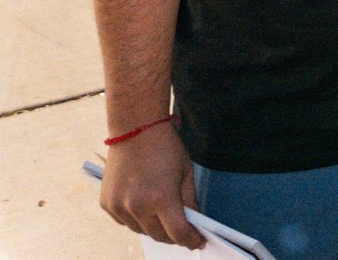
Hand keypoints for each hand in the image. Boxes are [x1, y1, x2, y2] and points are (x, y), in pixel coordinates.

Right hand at [100, 123, 203, 248]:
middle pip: (159, 236)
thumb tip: (195, 224)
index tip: (198, 241)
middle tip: (186, 232)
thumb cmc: (165, 148)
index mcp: (161, 198)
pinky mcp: (106, 204)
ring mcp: (118, 207)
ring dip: (155, 229)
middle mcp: (137, 207)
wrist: (135, 128)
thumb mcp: (186, 173)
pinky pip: (125, 222)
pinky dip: (137, 220)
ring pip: (141, 231)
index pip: (178, 233)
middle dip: (174, 237)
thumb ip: (190, 202)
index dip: (191, 240)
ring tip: (166, 218)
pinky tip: (146, 208)